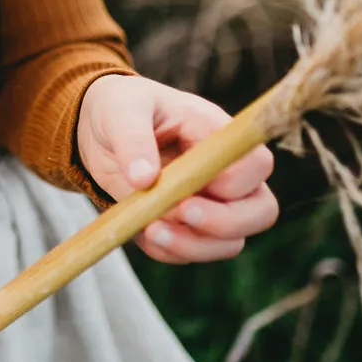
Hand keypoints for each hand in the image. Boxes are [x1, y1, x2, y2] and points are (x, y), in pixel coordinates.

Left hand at [76, 74, 278, 262]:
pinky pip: (193, 252)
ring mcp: (210, 203)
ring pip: (231, 242)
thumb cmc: (121, 109)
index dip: (234, 184)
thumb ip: (132, 139)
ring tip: (149, 229)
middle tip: (180, 213)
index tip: (189, 186)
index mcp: (217, 134)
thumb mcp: (120, 111)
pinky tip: (140, 231)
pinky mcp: (187, 226)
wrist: (100, 131)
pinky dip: (168, 251)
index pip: (257, 164)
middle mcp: (224, 172)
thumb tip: (144, 179)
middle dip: (225, 223)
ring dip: (193, 245)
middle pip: (261, 211)